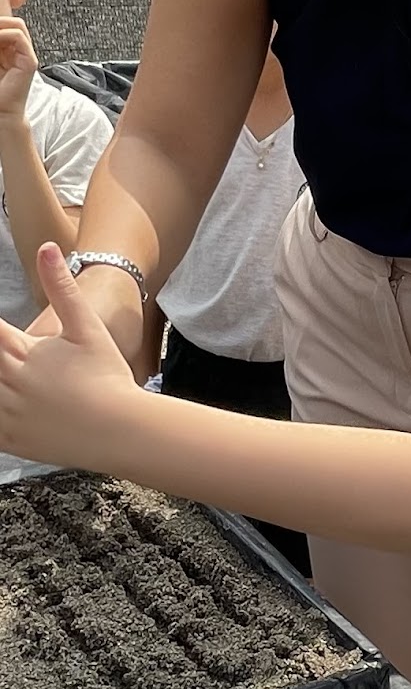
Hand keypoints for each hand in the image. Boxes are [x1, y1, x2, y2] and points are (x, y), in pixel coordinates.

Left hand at [0, 17, 37, 122]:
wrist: (0, 112)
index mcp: (7, 50)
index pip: (5, 26)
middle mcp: (18, 51)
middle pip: (11, 22)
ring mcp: (26, 55)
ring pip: (17, 25)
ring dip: (0, 25)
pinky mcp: (29, 62)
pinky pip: (19, 37)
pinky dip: (4, 34)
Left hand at [0, 244, 134, 464]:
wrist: (121, 429)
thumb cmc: (107, 375)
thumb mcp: (87, 327)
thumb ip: (62, 288)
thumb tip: (47, 248)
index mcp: (25, 352)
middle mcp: (10, 383)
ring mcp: (8, 415)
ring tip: (0, 371)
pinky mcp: (11, 440)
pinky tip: (1, 403)